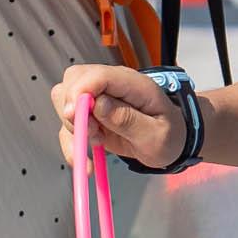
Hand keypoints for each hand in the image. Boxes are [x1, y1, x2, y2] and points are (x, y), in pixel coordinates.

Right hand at [57, 63, 179, 168]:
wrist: (172, 143)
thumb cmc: (169, 135)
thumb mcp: (156, 134)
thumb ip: (128, 120)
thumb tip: (99, 105)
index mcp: (132, 84)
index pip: (98, 75)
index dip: (80, 91)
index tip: (74, 116)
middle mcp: (112, 86)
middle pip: (74, 81)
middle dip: (72, 109)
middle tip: (89, 134)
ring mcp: (99, 98)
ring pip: (65, 101)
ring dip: (72, 128)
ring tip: (96, 144)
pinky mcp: (92, 115)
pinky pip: (70, 125)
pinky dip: (72, 144)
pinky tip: (86, 162)